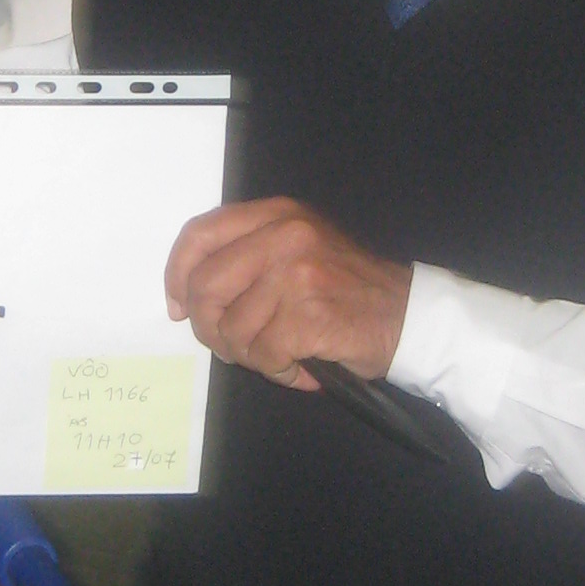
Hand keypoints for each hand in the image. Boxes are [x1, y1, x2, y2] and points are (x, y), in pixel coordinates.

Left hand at [164, 199, 410, 389]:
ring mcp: (296, 274)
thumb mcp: (298, 247)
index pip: (200, 234)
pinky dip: (277, 370)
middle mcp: (284, 236)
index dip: (177, 274)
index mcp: (276, 215)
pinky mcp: (308, 315)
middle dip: (208, 326)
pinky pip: (263, 354)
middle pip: (205, 285)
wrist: (407, 315)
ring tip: (279, 356)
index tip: (178, 307)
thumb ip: (248, 255)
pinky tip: (299, 366)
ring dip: (250, 355)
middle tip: (230, 345)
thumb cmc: (347, 288)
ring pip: (232, 328)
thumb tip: (187, 294)